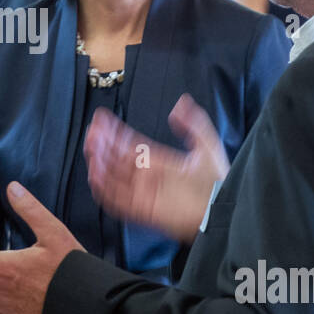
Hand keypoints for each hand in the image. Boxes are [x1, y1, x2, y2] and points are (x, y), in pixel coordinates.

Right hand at [83, 93, 228, 243]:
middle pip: (117, 160)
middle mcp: (148, 177)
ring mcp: (143, 194)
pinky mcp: (143, 211)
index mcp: (159, 162)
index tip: (102, 119)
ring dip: (100, 163)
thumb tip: (181, 103)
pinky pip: (117, 201)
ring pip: (113, 178)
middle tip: (92, 132)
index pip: (130, 145)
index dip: (114, 133)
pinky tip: (95, 174)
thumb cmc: (218, 182)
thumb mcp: (207, 146)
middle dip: (102, 145)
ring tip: (91, 147)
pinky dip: (104, 189)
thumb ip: (193, 123)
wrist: (223, 210)